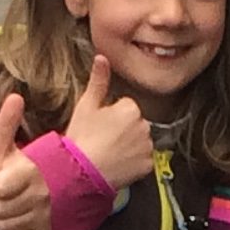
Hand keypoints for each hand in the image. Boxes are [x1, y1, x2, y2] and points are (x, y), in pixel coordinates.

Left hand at [0, 93, 51, 229]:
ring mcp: (45, 217)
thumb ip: (6, 124)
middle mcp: (42, 195)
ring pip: (4, 226)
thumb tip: (16, 95)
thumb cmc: (6, 167)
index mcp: (31, 171)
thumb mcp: (0, 146)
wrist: (24, 193)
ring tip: (6, 206)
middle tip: (0, 195)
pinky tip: (13, 221)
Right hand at [65, 51, 154, 190]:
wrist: (81, 172)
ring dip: (130, 146)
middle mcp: (144, 125)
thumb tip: (102, 57)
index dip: (111, 116)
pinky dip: (134, 163)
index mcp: (131, 108)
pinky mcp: (148, 166)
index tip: (99, 126)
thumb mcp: (86, 106)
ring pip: (140, 142)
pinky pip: (143, 161)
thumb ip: (98, 81)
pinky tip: (118, 164)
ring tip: (110, 153)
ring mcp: (147, 147)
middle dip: (123, 130)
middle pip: (135, 124)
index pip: (125, 107)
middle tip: (103, 140)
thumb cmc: (82, 138)